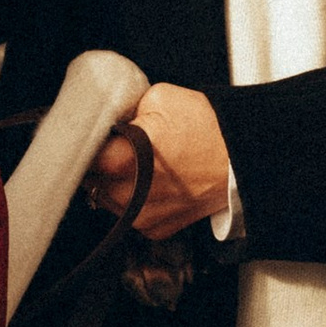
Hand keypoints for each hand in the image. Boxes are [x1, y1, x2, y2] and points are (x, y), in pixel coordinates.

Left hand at [91, 84, 231, 242]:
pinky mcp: (154, 229)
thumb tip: (108, 120)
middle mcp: (130, 196)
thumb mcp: (160, 97)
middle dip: (96, 163)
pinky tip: (148, 182)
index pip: (80, 156)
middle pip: (89, 180)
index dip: (81, 141)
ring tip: (132, 163)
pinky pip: (127, 214)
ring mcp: (142, 217)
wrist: (245, 159)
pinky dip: (131, 199)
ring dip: (110, 183)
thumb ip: (124, 110)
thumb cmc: (209, 128)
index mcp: (125, 160)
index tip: (84, 133)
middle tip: (110, 145)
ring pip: (104, 199)